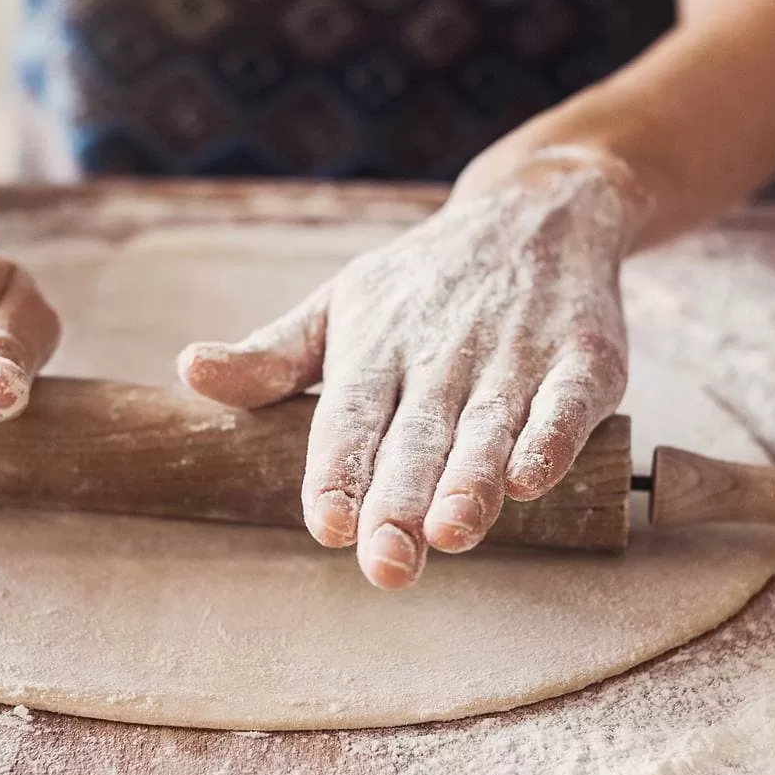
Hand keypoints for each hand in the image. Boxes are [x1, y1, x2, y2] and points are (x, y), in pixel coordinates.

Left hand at [180, 150, 641, 589]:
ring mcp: (515, 360)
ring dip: (471, 481)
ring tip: (451, 532)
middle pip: (416, 440)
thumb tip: (190, 372)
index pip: (348, 420)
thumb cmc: (422, 283)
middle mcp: (441, 360)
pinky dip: (552, 438)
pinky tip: (532, 480)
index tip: (326, 524)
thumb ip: (272, 358)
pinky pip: (567, 403)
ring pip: (488, 429)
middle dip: (400, 503)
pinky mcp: (583, 359)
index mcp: (375, 353)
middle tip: (386, 562)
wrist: (537, 211)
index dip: (338, 472)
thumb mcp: (339, 306)